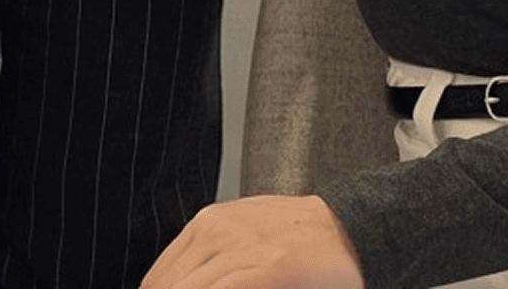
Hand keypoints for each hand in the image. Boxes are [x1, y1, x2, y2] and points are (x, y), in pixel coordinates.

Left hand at [139, 195, 364, 288]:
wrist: (348, 229)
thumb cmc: (297, 240)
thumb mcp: (242, 238)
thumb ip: (210, 263)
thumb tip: (178, 284)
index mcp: (207, 225)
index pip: (159, 277)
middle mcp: (217, 232)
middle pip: (168, 285)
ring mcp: (241, 248)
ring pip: (190, 288)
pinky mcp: (268, 266)